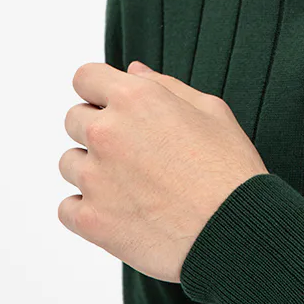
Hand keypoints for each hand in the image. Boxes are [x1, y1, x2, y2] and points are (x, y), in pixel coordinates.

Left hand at [58, 60, 268, 281]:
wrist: (236, 232)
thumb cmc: (231, 170)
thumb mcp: (212, 111)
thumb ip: (165, 86)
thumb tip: (133, 72)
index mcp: (136, 99)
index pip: (85, 77)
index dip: (99, 91)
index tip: (113, 107)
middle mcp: (107, 132)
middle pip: (74, 119)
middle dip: (98, 130)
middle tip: (135, 153)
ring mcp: (95, 177)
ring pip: (70, 163)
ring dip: (93, 171)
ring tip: (133, 187)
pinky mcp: (91, 219)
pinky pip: (67, 208)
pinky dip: (88, 210)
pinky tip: (121, 212)